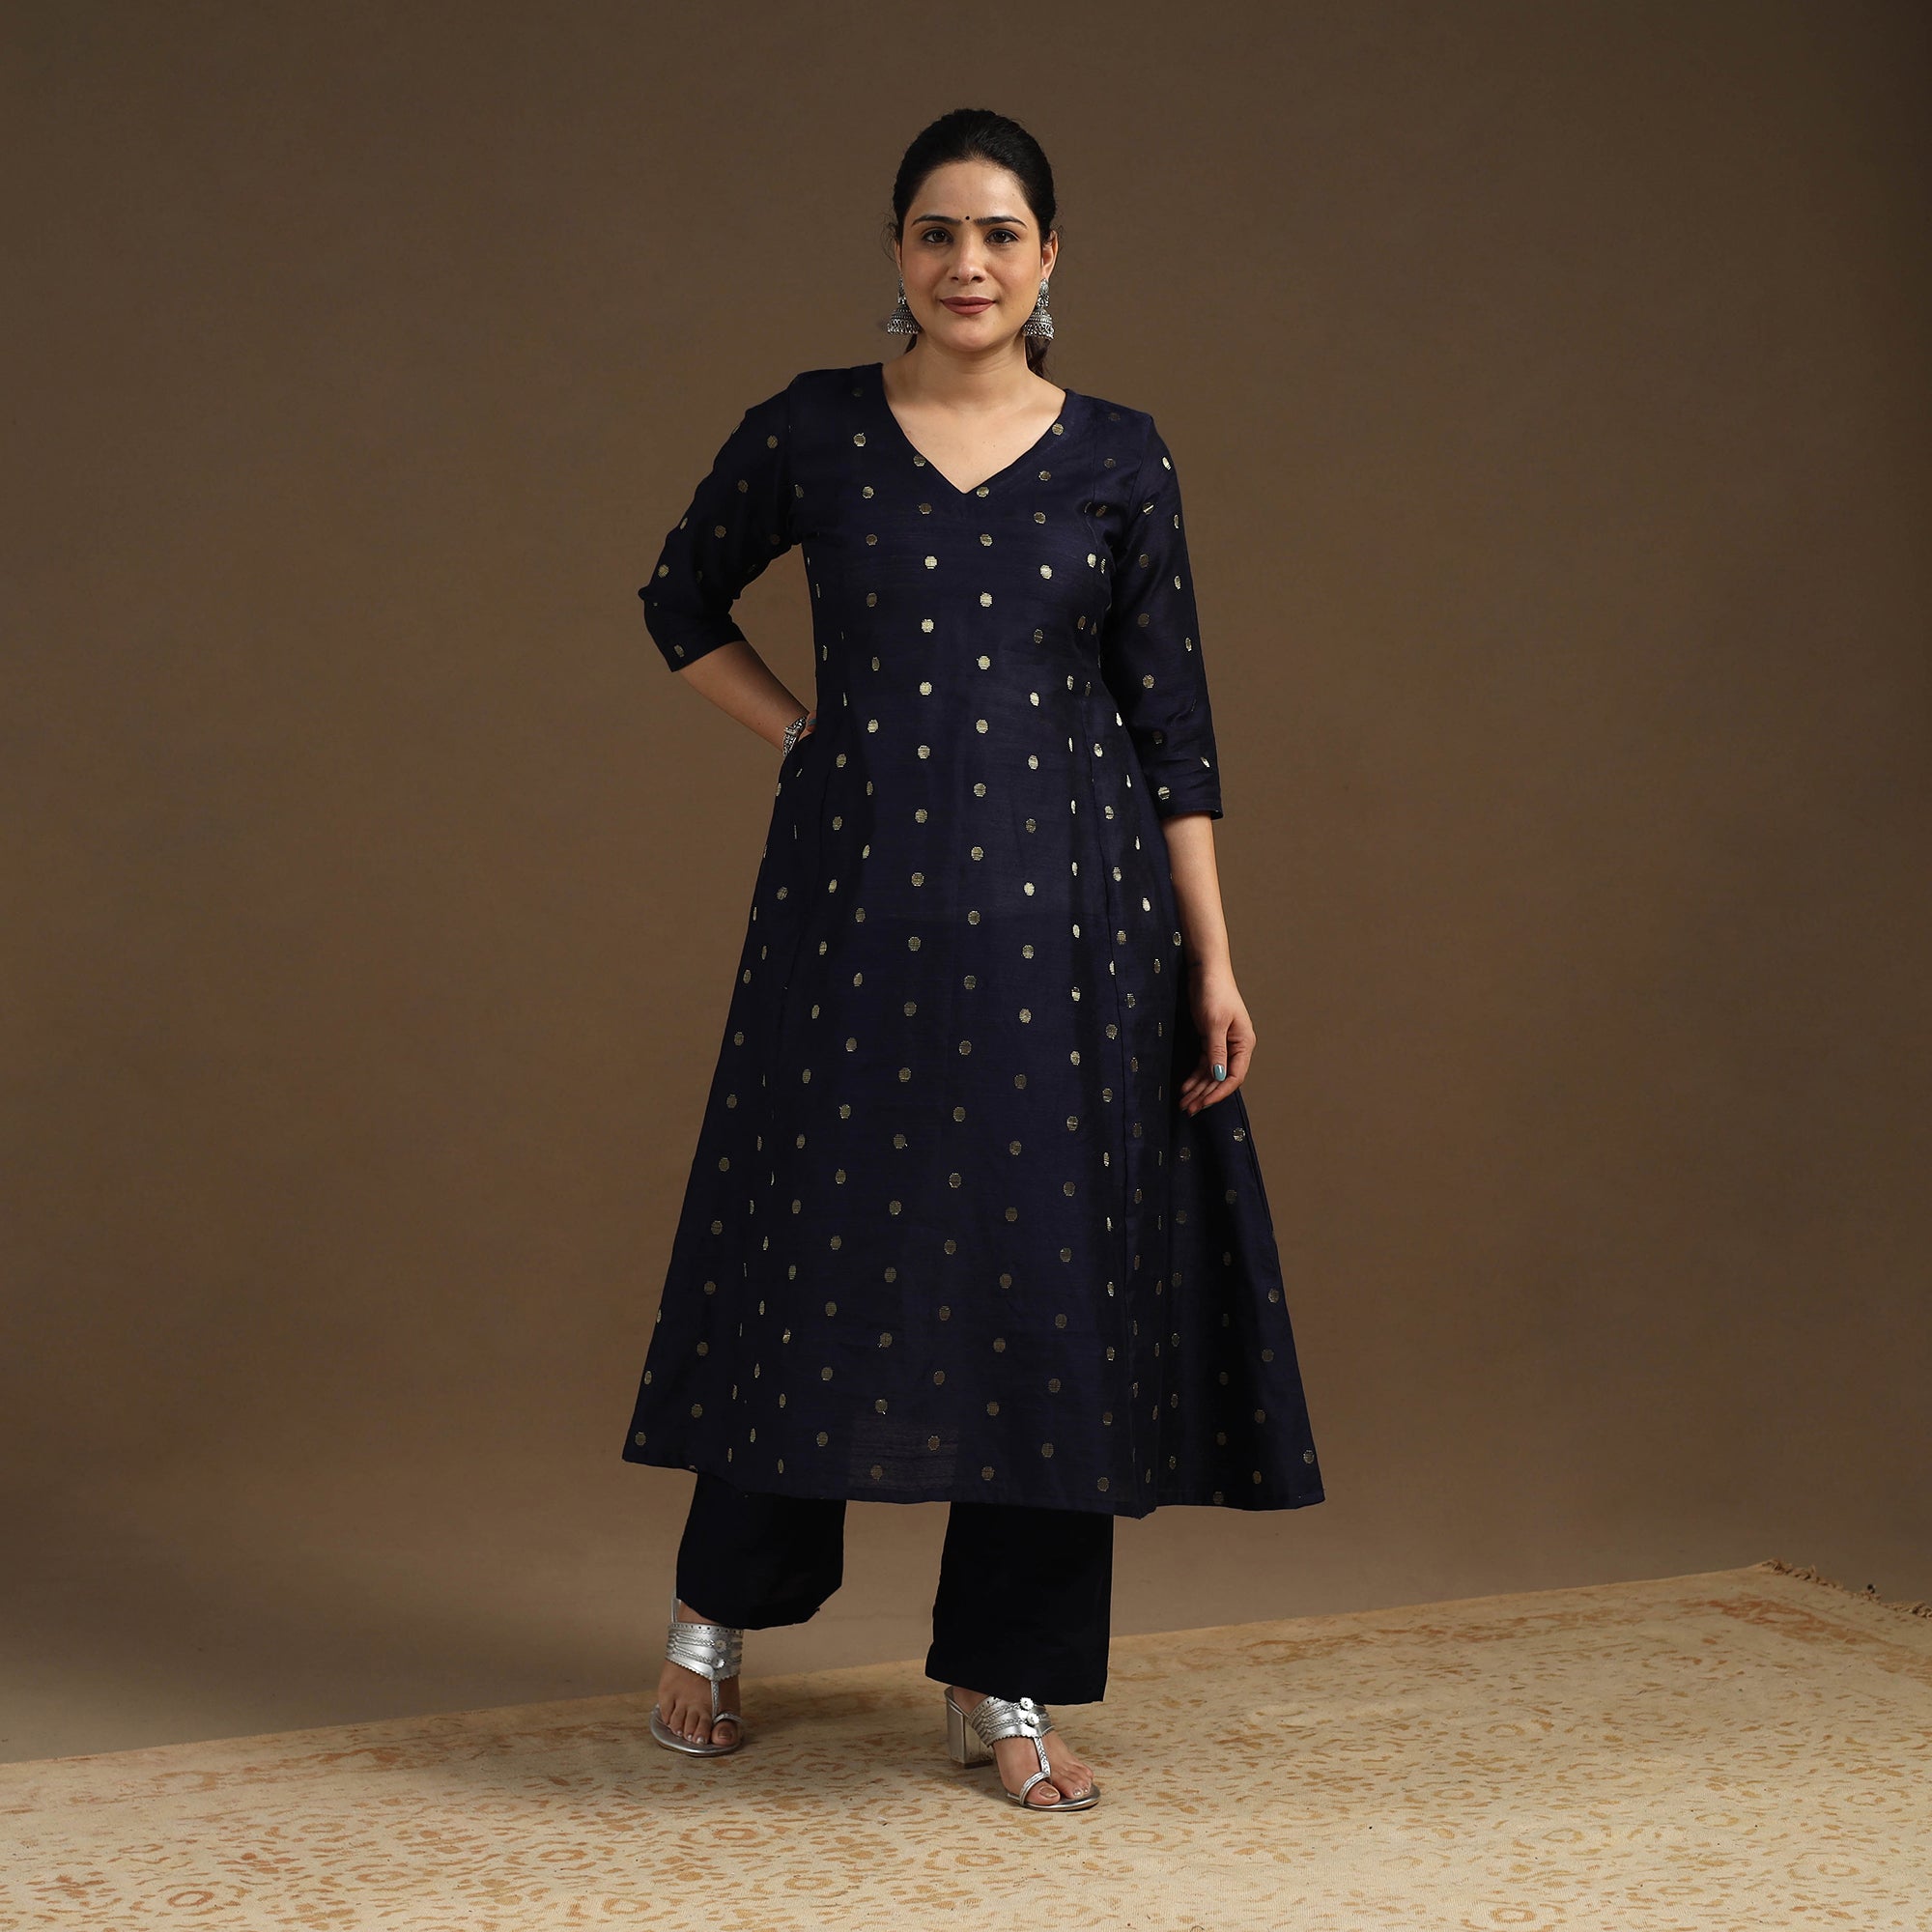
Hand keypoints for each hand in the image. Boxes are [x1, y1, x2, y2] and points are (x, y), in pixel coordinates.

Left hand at [1178, 961, 1253, 1112]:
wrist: (1205, 970)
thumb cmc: (1214, 993)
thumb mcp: (1214, 1023)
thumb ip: (1217, 1051)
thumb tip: (1220, 1077)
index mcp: (1244, 1043)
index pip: (1235, 1076)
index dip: (1219, 1092)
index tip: (1203, 1103)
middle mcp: (1236, 1046)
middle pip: (1222, 1078)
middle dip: (1205, 1094)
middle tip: (1188, 1109)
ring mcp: (1223, 1044)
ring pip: (1211, 1073)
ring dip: (1199, 1088)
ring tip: (1184, 1103)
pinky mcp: (1210, 1039)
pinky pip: (1204, 1064)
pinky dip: (1195, 1076)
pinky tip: (1185, 1087)